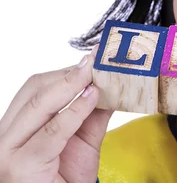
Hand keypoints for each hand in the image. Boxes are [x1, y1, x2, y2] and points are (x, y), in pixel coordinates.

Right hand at [0, 48, 112, 182]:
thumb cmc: (67, 179)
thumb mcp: (84, 140)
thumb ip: (93, 113)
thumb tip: (112, 84)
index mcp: (17, 127)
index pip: (35, 89)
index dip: (65, 71)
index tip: (92, 59)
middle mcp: (6, 136)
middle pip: (34, 90)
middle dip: (68, 73)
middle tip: (95, 61)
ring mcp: (9, 151)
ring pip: (40, 104)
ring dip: (71, 85)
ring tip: (95, 74)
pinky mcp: (21, 165)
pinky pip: (52, 131)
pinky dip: (74, 111)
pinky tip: (92, 98)